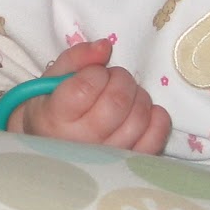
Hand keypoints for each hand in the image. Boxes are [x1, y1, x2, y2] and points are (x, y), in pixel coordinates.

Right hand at [10, 37, 171, 153]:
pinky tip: (144, 112)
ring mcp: (107, 158)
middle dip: (121, 80)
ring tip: (125, 96)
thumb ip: (77, 57)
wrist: (52, 151)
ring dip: (138, 97)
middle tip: (113, 80)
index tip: (93, 74)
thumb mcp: (53, 79)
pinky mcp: (130, 164)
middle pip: (117, 102)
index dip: (96, 72)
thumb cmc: (53, 110)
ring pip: (138, 119)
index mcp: (55, 119)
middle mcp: (81, 143)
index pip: (87, 86)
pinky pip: (155, 138)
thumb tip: (105, 46)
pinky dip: (157, 119)